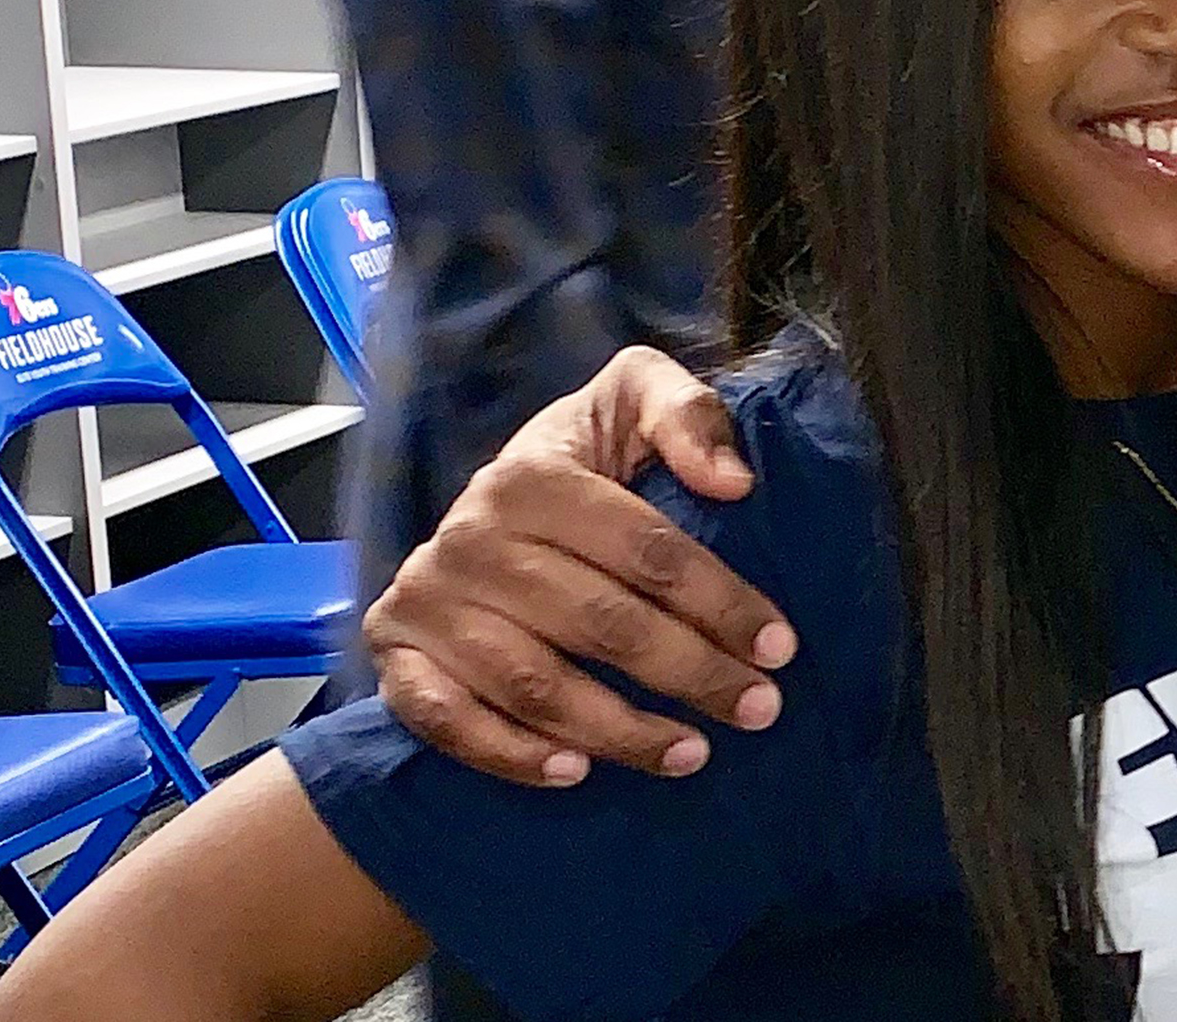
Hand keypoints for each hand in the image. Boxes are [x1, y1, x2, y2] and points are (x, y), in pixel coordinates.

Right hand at [363, 346, 799, 785]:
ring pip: (535, 684)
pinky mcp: (396, 656)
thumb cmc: (580, 460)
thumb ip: (685, 414)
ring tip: (692, 754)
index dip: (720, 602)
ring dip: (619, 732)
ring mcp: (426, 603)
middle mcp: (470, 538)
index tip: (779, 646)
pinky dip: (511, 755)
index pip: (645, 550)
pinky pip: (449, 722)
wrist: (484, 503)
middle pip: (601, 623)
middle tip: (758, 710)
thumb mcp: (630, 402)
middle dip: (691, 673)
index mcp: (532, 476)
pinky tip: (576, 773)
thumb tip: (733, 482)